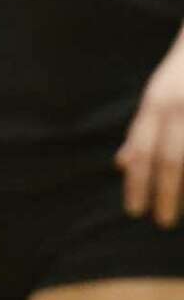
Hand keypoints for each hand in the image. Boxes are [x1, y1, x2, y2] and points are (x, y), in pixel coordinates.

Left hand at [116, 34, 183, 225]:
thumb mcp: (153, 98)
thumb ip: (139, 131)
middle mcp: (176, 108)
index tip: (134, 210)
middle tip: (160, 221)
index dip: (137, 181)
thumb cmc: (177, 78)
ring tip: (178, 213)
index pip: (142, 149)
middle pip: (170, 159)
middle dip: (164, 193)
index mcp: (155, 104)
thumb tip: (121, 165)